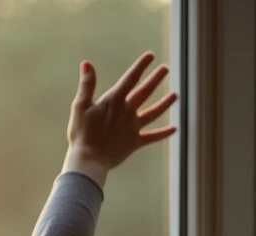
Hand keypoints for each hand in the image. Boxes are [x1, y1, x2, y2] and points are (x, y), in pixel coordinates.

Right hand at [65, 51, 177, 186]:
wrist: (89, 159)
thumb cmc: (81, 134)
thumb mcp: (79, 107)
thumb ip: (86, 85)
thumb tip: (86, 65)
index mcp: (114, 101)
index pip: (130, 79)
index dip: (140, 66)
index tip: (150, 56)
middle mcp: (127, 112)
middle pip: (145, 92)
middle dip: (155, 79)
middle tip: (165, 69)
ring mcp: (133, 127)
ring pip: (153, 113)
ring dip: (165, 103)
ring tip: (175, 95)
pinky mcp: (134, 142)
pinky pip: (152, 137)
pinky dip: (163, 133)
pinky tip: (174, 129)